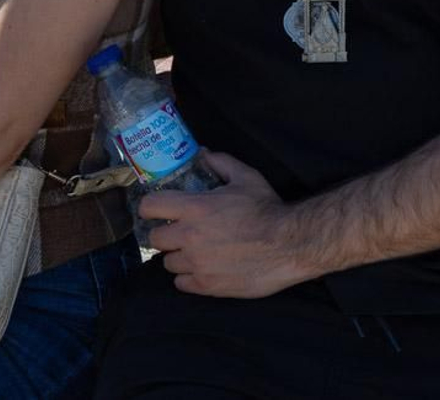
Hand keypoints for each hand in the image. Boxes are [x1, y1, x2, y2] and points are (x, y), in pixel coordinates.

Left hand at [142, 152, 312, 297]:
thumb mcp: (246, 177)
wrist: (289, 245)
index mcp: (194, 208)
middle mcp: (189, 237)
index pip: (149, 206)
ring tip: (194, 252)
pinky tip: (203, 269)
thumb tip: (203, 153)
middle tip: (179, 233)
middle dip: (164, 234)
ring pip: (168, 263)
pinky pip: (181, 283)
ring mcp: (197, 264)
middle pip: (154, 239)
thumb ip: (221, 163)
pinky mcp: (207, 286)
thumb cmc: (267, 209)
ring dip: (178, 257)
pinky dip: (188, 277)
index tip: (156, 210)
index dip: (150, 208)